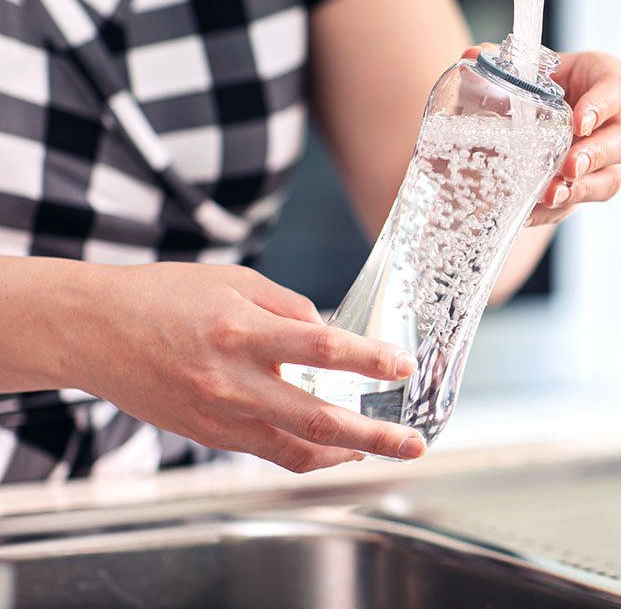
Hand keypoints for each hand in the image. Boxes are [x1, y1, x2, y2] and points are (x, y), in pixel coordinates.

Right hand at [68, 263, 425, 471]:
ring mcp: (218, 416)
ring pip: (297, 448)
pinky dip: (309, 453)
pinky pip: (270, 452)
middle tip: (414, 442)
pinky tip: (335, 446)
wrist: (93, 330)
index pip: (323, 350)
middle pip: (318, 418)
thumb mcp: (235, 281)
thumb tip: (331, 336)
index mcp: (241, 331)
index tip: (403, 365)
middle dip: (374, 434)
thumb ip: (290, 308)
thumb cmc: (166, 296)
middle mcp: (231, 381)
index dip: (370, 359)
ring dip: (348, 453)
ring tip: (383, 449)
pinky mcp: (208, 435)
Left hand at [464, 47, 620, 224]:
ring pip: (612, 177)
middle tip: (569, 166)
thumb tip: (472, 56)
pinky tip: (535, 209)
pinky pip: (584, 201)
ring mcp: (608, 157)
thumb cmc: (536, 82)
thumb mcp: (519, 68)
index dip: (604, 105)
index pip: (618, 89)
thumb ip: (499, 63)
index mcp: (603, 80)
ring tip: (553, 194)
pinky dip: (559, 207)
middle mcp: (615, 120)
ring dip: (584, 188)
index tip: (580, 121)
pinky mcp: (591, 185)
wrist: (527, 115)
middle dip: (597, 155)